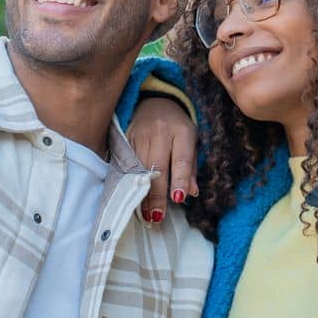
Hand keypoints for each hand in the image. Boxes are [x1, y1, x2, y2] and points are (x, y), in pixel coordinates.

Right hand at [128, 96, 198, 225]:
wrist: (155, 101)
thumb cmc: (177, 127)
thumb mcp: (191, 141)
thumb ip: (191, 167)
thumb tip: (191, 192)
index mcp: (182, 131)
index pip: (182, 158)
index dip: (179, 179)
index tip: (177, 199)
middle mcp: (160, 131)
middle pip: (157, 166)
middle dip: (156, 193)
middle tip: (157, 216)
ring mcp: (140, 133)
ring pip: (139, 167)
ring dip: (142, 192)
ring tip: (144, 213)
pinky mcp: (126, 137)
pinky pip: (127, 162)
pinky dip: (129, 181)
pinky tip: (131, 197)